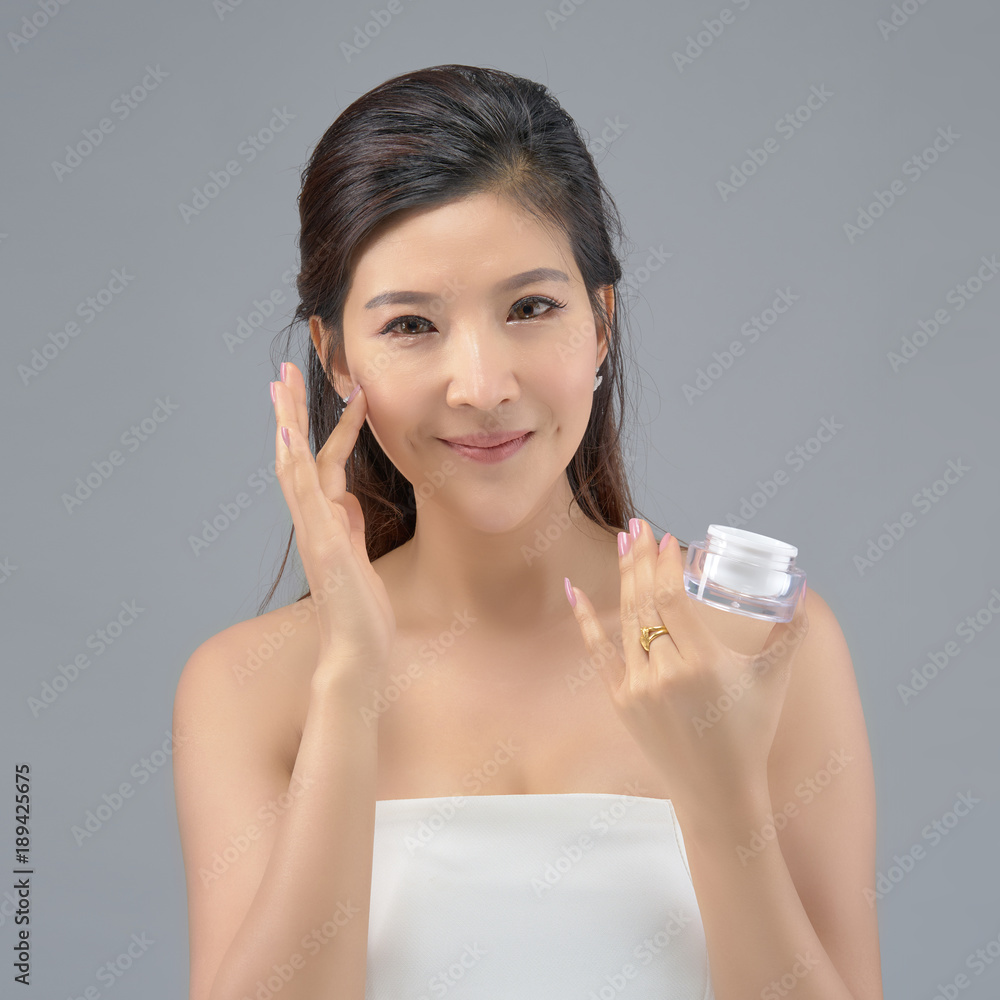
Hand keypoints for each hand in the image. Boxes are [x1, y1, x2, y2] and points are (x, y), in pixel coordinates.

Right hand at [271, 363, 395, 681]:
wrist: (357, 652)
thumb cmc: (360, 608)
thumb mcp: (360, 555)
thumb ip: (350, 525)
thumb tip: (348, 499)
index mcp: (327, 520)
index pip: (320, 462)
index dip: (322, 426)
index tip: (327, 392)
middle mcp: (314, 521)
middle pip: (296, 456)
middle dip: (291, 414)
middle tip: (283, 372)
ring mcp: (314, 532)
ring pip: (294, 468)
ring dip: (287, 426)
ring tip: (280, 385)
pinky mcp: (321, 545)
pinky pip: (304, 499)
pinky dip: (294, 466)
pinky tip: (288, 436)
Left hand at [566, 519, 808, 818]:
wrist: (717, 792)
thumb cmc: (749, 734)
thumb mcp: (774, 681)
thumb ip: (789, 635)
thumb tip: (802, 594)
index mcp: (703, 664)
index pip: (674, 599)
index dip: (667, 564)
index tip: (668, 539)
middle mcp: (666, 673)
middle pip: (647, 602)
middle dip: (641, 559)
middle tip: (638, 525)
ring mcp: (639, 687)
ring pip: (626, 620)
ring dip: (625, 578)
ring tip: (624, 543)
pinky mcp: (621, 700)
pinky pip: (598, 652)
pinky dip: (584, 619)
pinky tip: (573, 588)